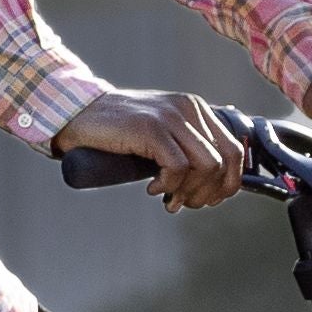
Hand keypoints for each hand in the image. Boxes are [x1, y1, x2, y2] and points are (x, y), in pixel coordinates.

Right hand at [52, 87, 249, 211]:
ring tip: (169, 199)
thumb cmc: (117, 131)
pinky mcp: (151, 128)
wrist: (78, 115)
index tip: (206, 200)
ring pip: (207, 166)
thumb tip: (213, 186)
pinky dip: (169, 185)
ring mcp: (171, 116)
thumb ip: (186, 148)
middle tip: (184, 204)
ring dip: (190, 192)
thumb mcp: (161, 135)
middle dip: (208, 193)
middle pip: (225, 161)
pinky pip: (178, 167)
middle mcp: (189, 108)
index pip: (234, 150)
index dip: (227, 184)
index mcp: (196, 109)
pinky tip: (151, 188)